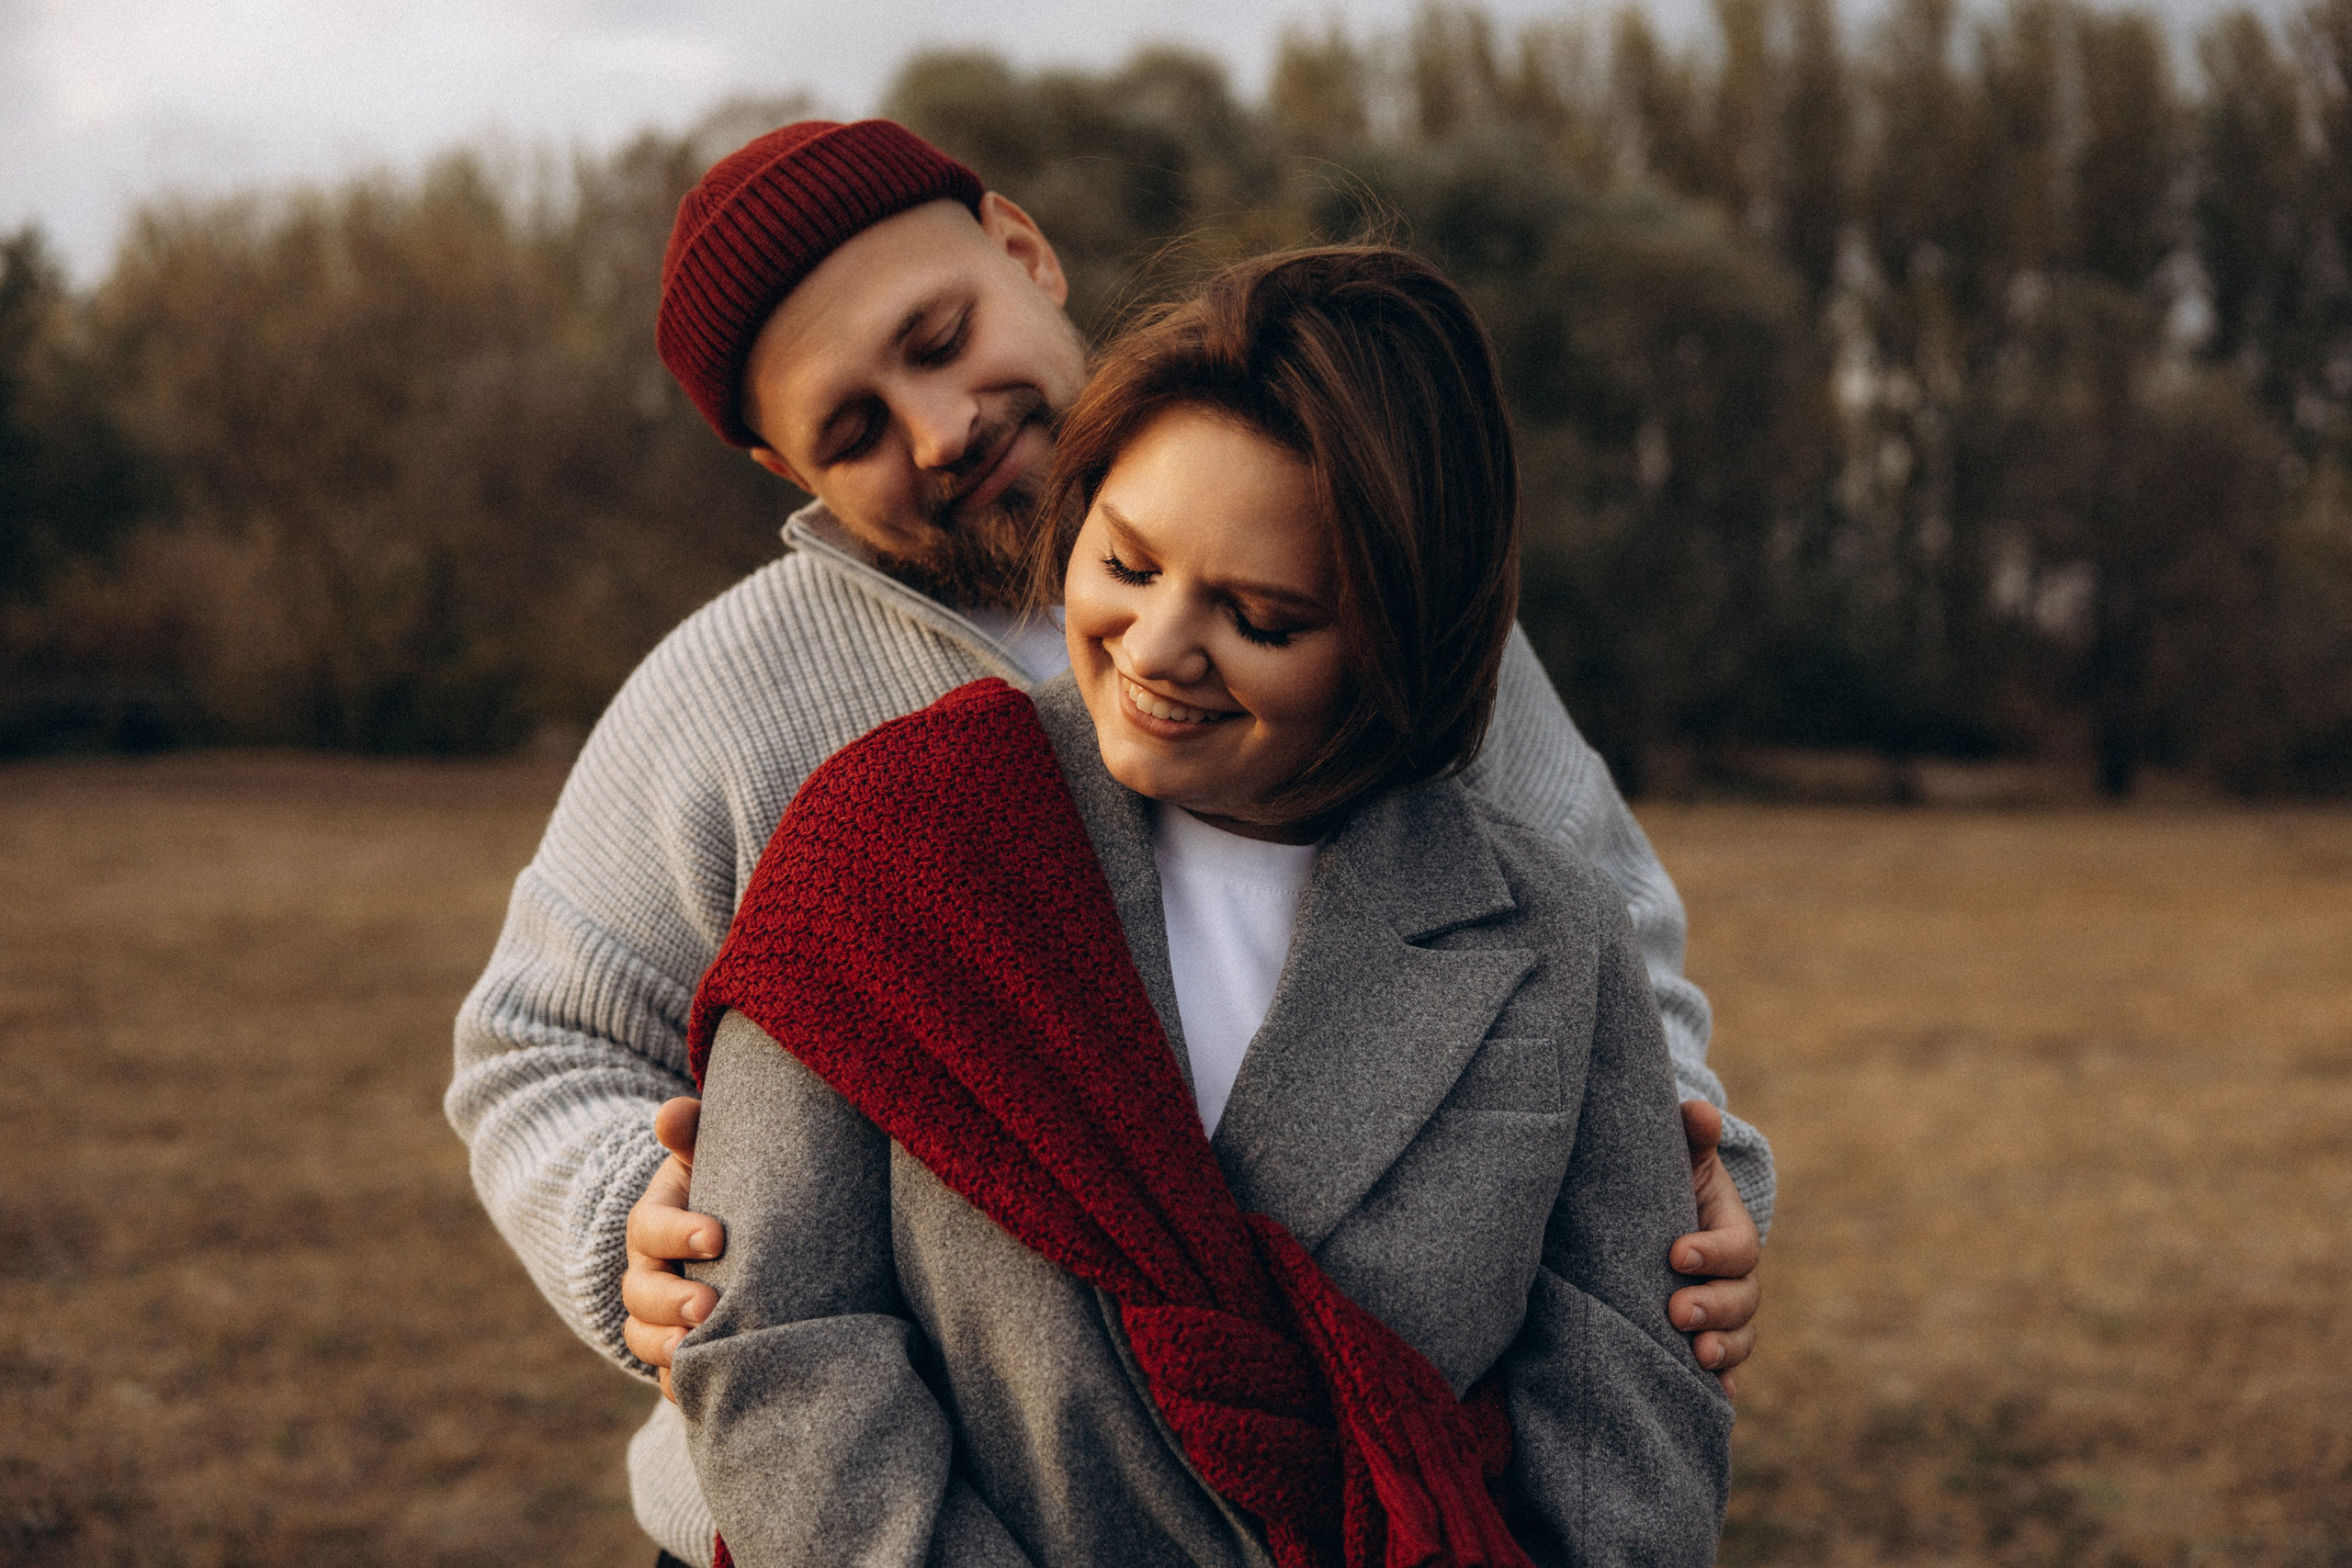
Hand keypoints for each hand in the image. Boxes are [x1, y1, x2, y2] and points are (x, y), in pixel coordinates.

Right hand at [622, 1096, 723, 1400]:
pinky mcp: (676, 1350)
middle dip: (670, 1301)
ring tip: (697, 1351)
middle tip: (708, 1306)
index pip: (651, 1227)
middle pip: (641, 1293)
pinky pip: (667, 1376)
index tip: (717, 1235)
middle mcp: (647, 1272)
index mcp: (653, 1223)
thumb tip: (673, 1113)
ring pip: (643, 1339)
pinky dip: (680, 1385)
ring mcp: (657, 1316)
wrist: (725, 1241)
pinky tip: (707, 1389)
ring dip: (666, 1348)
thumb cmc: (720, 1187)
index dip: (678, 1232)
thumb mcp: (706, 1155)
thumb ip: (691, 1133)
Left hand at [1668, 1099, 1760, 1396]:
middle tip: (1676, 1312)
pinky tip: (1714, 1397)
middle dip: (1712, 1309)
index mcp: (1732, 1234)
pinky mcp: (1710, 1339)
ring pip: (1740, 1338)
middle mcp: (1737, 1279)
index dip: (1712, 1253)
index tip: (1676, 1254)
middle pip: (1741, 1302)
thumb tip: (1699, 1110)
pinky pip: (1726, 1369)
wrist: (1666, 1220)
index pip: (1736, 1247)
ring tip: (1697, 1357)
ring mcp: (1726, 1313)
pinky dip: (1723, 1384)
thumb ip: (1690, 1137)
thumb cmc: (1672, 1184)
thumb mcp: (1682, 1159)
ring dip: (1723, 1351)